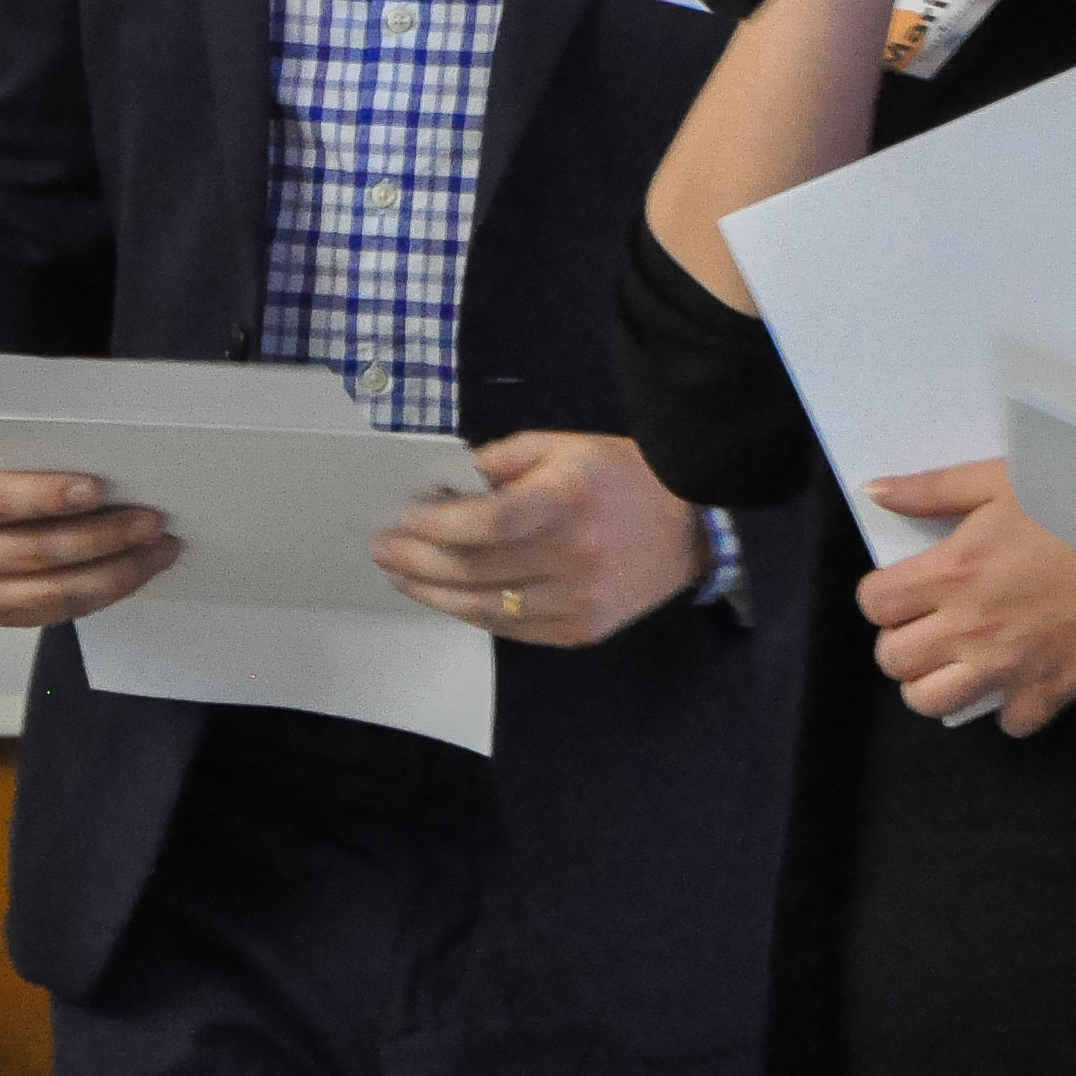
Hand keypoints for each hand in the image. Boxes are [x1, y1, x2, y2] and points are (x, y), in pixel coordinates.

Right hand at [0, 433, 177, 627]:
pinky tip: (135, 572)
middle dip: (101, 537)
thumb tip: (108, 449)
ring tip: (158, 549)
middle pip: (32, 551)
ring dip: (113, 573)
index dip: (47, 496)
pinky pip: (54, 613)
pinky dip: (102, 594)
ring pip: (49, 592)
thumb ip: (34, 443)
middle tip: (151, 521)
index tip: (99, 489)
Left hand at [375, 431, 703, 645]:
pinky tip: (448, 599)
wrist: (692, 525)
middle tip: (383, 550)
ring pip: (488, 607)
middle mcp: (575, 553)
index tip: (403, 519)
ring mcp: (580, 598)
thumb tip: (447, 484)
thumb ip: (504, 458)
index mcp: (569, 498)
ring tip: (402, 577)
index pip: (489, 521)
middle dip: (419, 560)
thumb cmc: (622, 476)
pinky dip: (473, 615)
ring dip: (435, 593)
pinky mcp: (583, 629)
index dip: (438, 525)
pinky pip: (514, 630)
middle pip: (478, 567)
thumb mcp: (566, 446)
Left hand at [852, 461, 1075, 734]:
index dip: (883, 598)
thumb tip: (874, 492)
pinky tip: (1020, 677)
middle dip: (902, 643)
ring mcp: (1008, 667)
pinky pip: (1006, 723)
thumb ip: (934, 489)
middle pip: (892, 661)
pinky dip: (1007, 707)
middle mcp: (970, 627)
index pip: (875, 605)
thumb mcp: (1004, 480)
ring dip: (936, 684)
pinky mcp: (1050, 693)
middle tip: (931, 625)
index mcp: (954, 571)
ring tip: (959, 660)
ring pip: (930, 703)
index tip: (905, 590)